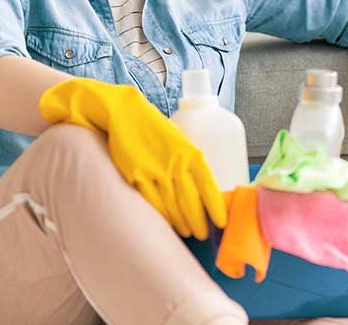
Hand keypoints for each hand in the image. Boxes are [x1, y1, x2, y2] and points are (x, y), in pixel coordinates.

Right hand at [37, 77, 226, 238]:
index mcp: (192, 154)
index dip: (216, 208)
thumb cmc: (156, 127)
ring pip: (172, 207)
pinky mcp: (136, 176)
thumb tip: (200, 186)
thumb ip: (190, 161)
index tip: (222, 222)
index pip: (210, 187)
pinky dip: (161, 217)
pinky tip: (167, 224)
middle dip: (199, 223)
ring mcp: (155, 172)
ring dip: (182, 223)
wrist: (125, 113)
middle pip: (191, 203)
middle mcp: (176, 165)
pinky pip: (152, 203)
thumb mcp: (181, 140)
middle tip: (203, 234)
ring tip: (187, 232)